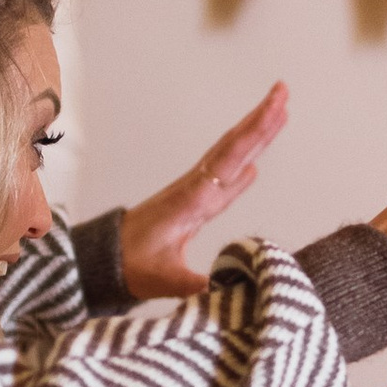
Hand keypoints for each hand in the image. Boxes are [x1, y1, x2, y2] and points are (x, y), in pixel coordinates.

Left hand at [118, 85, 289, 298]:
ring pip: (230, 160)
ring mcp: (195, 196)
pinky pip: (224, 182)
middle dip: (260, 120)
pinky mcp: (193, 208)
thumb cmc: (129, 266)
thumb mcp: (163, 279)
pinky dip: (241, 170)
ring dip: (253, 138)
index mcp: (193, 199)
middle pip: (233, 148)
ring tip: (277, 116)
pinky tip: (254, 166)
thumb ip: (196, 285)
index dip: (256, 132)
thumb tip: (230, 293)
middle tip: (283, 92)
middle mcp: (196, 190)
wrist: (103, 262)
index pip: (231, 158)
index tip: (277, 107)